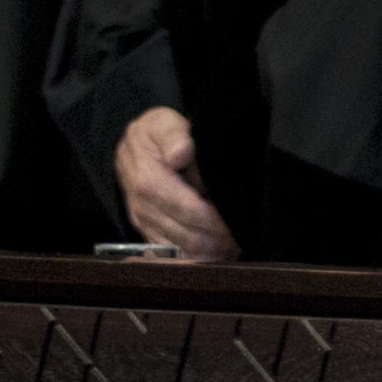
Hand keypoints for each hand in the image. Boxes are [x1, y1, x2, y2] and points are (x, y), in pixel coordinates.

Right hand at [115, 106, 235, 263]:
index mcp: (147, 180)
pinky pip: (173, 256)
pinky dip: (198, 258)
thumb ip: (173, 135)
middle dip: (219, 239)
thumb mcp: (164, 123)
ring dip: (212, 252)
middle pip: (187, 235)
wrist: (136, 145)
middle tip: (245, 236)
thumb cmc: (157, 134)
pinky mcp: (148, 233)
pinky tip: (219, 253)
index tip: (238, 222)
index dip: (214, 220)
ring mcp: (145, 223)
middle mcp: (143, 206)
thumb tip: (180, 153)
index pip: (186, 209)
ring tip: (237, 244)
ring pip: (183, 250)